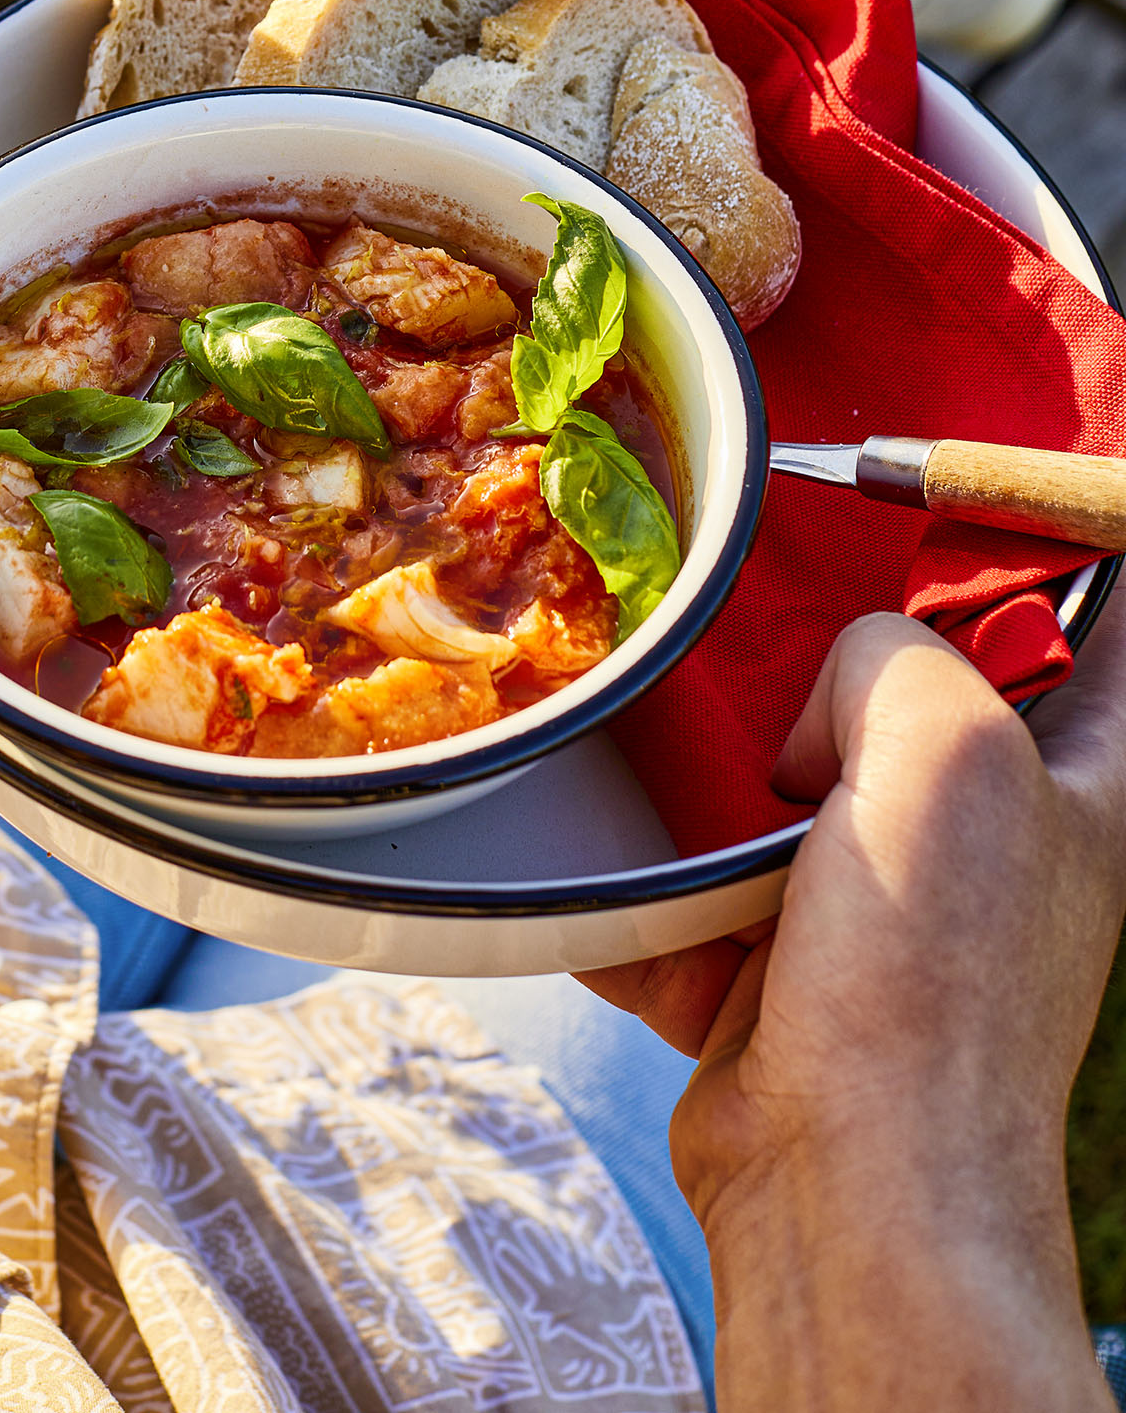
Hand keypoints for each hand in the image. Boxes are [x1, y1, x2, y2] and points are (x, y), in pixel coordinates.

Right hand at [582, 607, 1125, 1406]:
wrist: (847, 1187)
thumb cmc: (933, 986)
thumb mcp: (948, 743)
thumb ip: (889, 653)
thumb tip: (815, 705)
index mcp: (1074, 778)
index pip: (1083, 624)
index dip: (1021, 553)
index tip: (929, 503)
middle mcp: (984, 840)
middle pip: (898, 694)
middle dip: (816, 670)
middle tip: (757, 633)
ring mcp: (878, 911)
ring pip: (777, 786)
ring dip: (709, 781)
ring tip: (665, 755)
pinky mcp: (780, 971)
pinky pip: (694, 892)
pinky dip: (649, 891)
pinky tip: (612, 864)